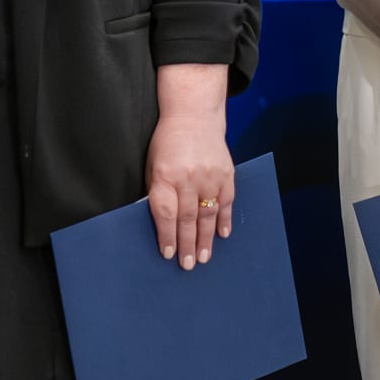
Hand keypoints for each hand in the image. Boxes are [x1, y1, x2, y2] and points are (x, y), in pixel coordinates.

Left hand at [145, 63, 233, 270]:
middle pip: (188, 218)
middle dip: (187, 244)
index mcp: (165, 175)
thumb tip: (161, 225)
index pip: (166, 213)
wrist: (193, 114)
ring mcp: (210, 174)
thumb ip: (158, 192)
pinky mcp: (226, 171)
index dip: (167, 236)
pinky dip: (224, 218)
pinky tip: (223, 234)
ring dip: (206, 238)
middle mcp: (188, 176)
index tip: (168, 255)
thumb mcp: (153, 165)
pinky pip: (226, 200)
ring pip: (208, 213)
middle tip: (188, 264)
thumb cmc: (167, 143)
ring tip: (205, 257)